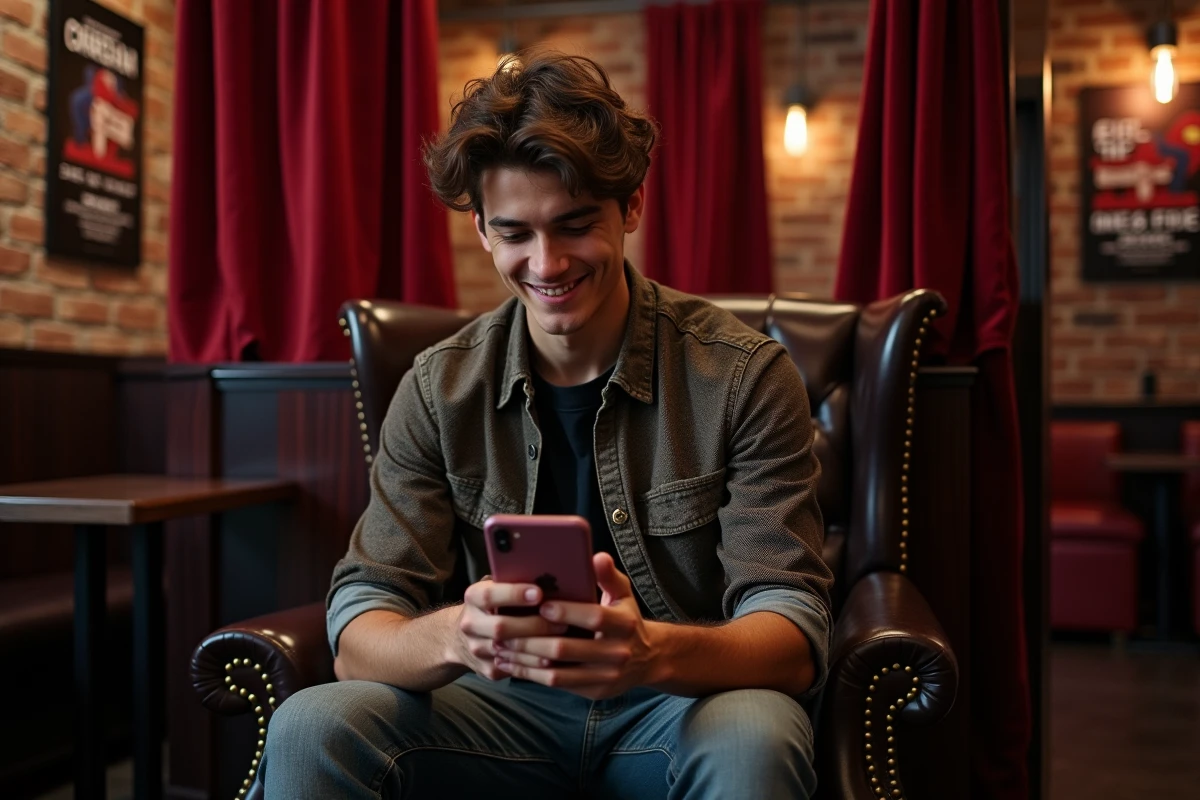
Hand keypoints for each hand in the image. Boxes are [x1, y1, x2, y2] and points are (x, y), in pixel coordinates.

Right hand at [451, 577, 568, 679]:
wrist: (460, 638)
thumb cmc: (491, 605)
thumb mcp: (495, 587)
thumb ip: (512, 582)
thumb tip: (548, 576)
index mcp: (473, 598)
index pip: (490, 595)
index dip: (514, 594)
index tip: (539, 593)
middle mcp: (470, 624)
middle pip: (501, 627)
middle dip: (534, 626)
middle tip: (562, 623)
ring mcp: (477, 649)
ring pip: (510, 652)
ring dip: (539, 649)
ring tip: (564, 643)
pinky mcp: (487, 669)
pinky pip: (514, 669)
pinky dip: (535, 665)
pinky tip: (554, 660)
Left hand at [493, 553, 658, 699]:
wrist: (648, 659)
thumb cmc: (625, 619)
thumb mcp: (623, 595)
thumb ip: (608, 576)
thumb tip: (596, 557)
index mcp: (625, 624)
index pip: (594, 617)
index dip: (567, 612)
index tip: (541, 606)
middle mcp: (618, 653)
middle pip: (567, 649)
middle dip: (532, 639)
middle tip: (505, 629)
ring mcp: (606, 676)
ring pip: (557, 672)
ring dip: (525, 660)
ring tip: (501, 647)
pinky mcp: (594, 691)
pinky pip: (557, 685)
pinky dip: (531, 675)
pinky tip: (511, 664)